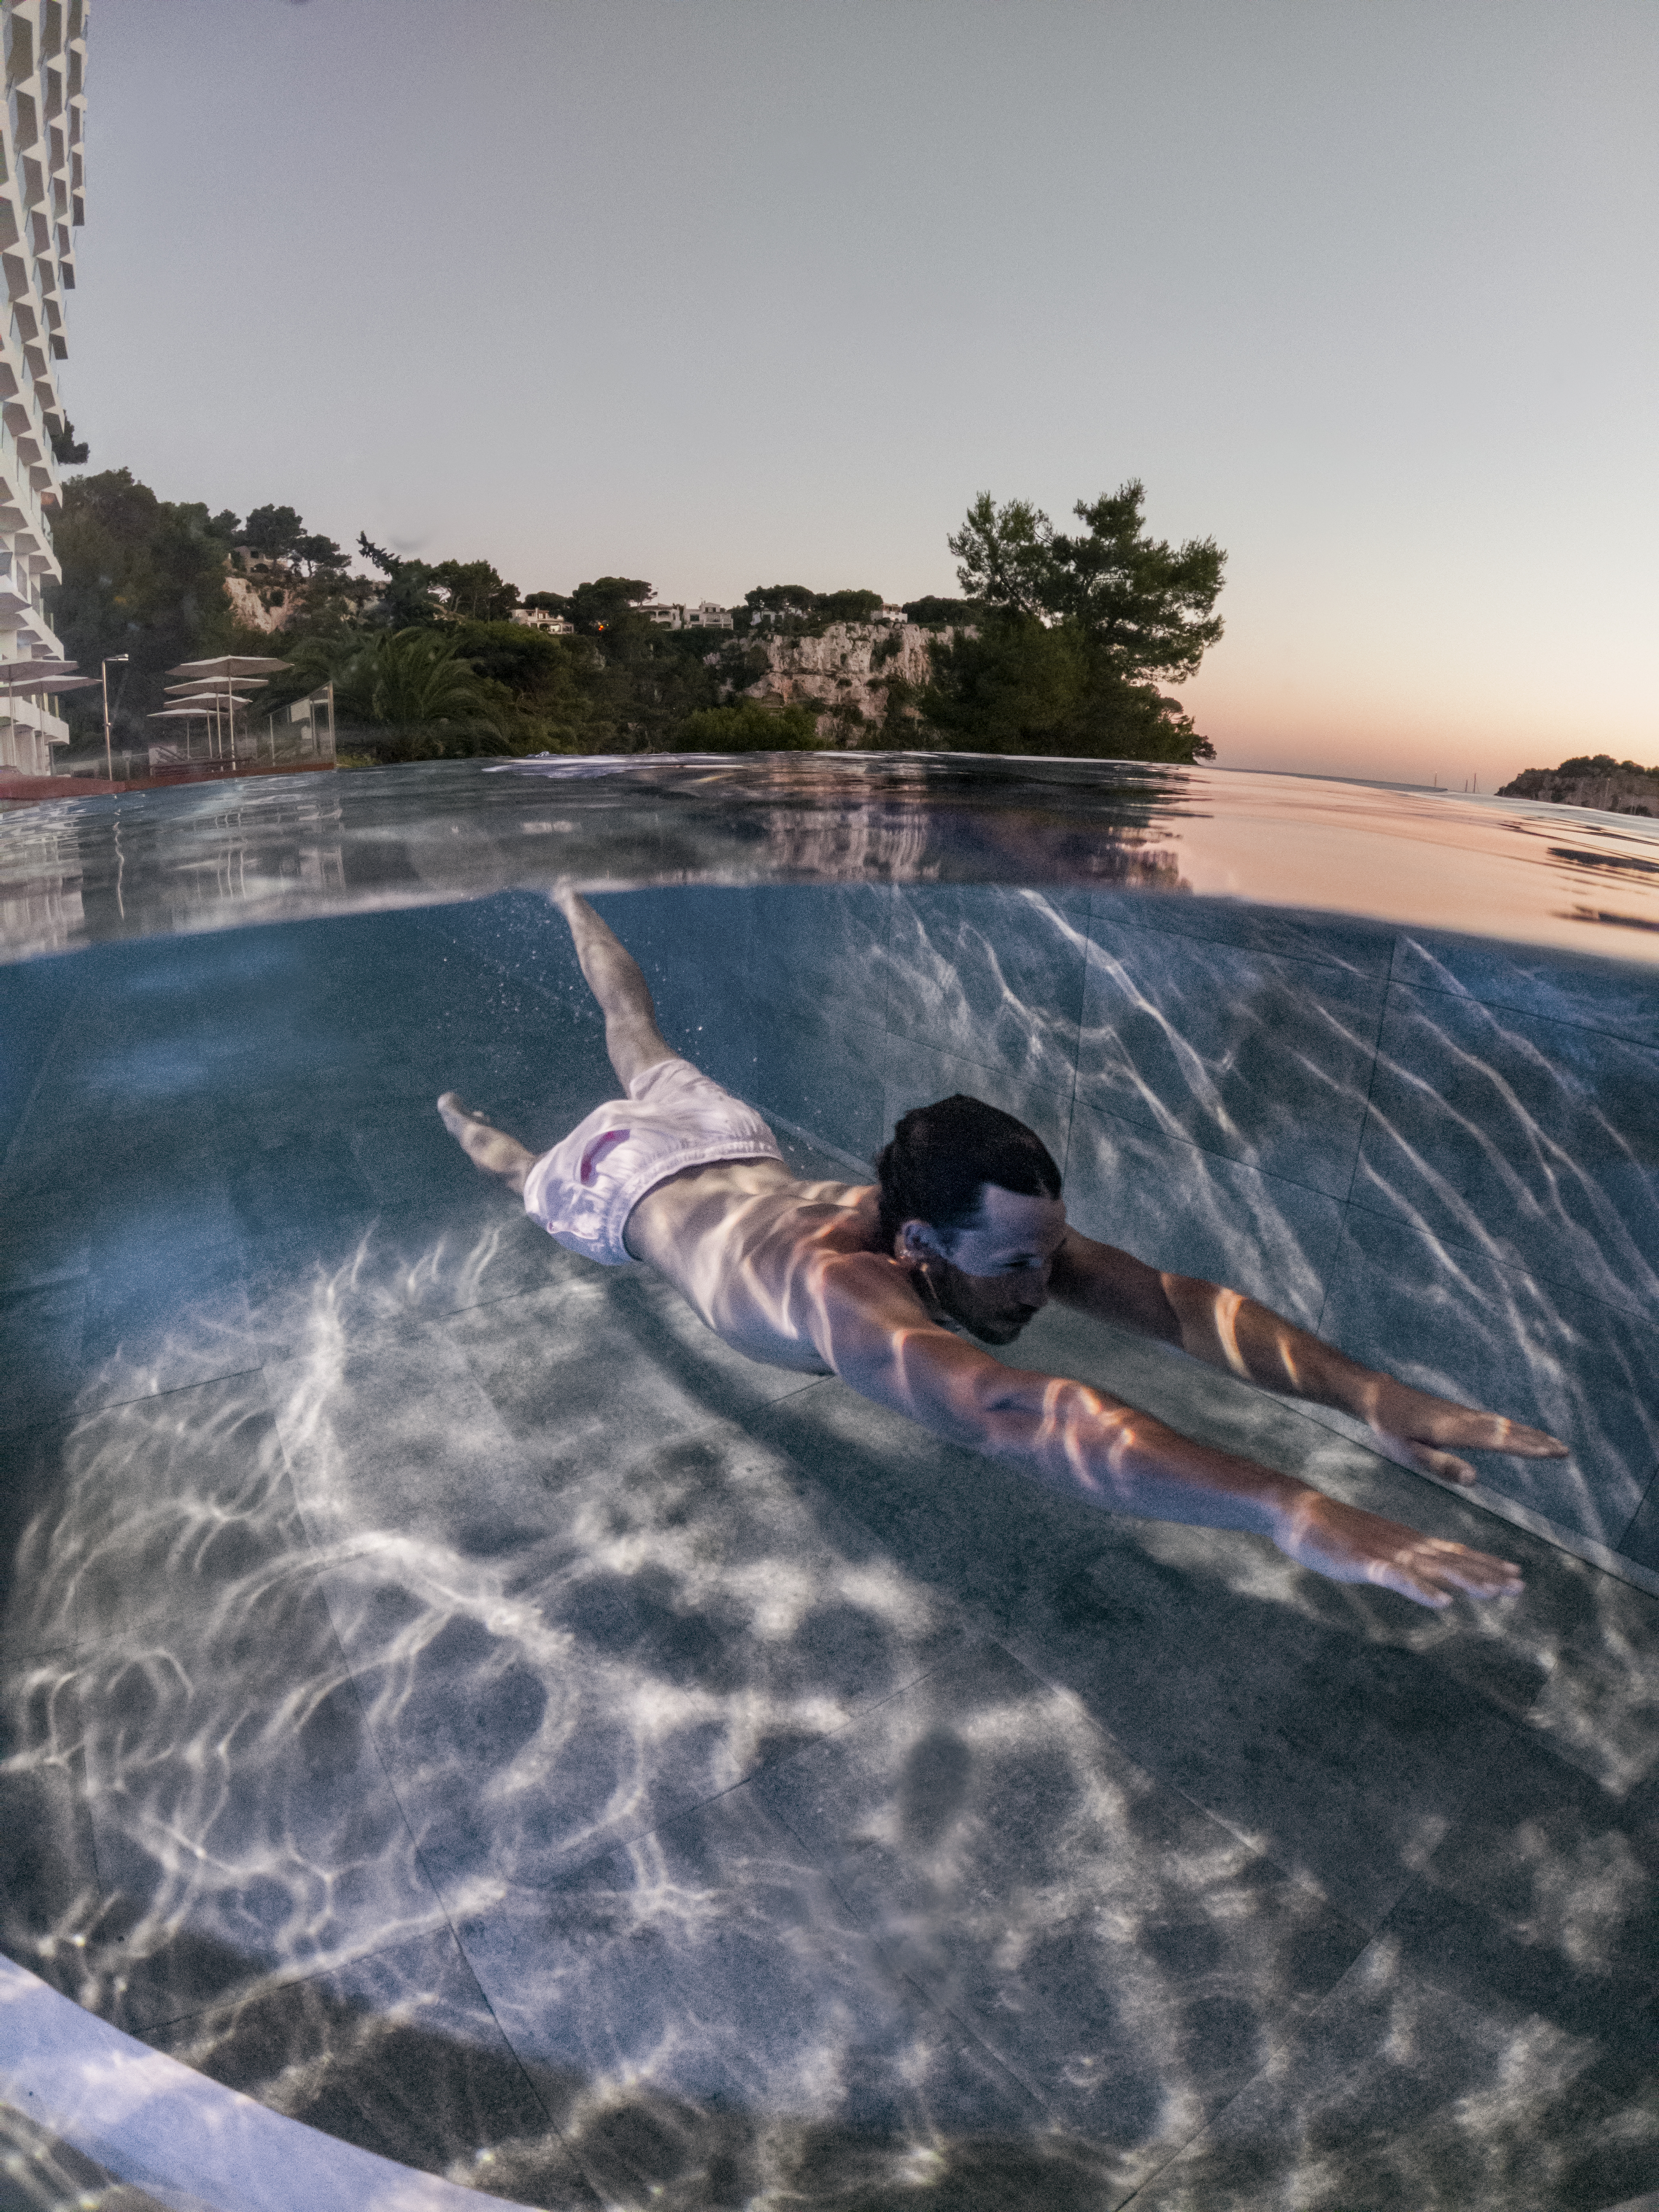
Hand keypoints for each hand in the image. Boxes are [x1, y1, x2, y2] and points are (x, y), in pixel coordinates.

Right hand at [1273, 1490, 1522, 1608]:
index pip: (1453, 1553)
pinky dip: (1421, 1589)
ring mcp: (1385, 1553)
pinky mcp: (1363, 1562)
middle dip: (1486, 1574)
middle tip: (1519, 1586)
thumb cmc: (1329, 1529)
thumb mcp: (1370, 1546)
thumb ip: (1397, 1560)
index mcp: (1405, 1541)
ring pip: (1433, 1569)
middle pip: (1452, 1561)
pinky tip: (1441, 1602)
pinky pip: (1397, 1578)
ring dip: (1465, 1580)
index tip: (1514, 1573)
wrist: (1296, 1509)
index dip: (1485, 1564)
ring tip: (1494, 1593)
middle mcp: (1403, 1545)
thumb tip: (1418, 1574)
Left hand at [1361, 1378, 1567, 1486]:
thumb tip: (1474, 1480)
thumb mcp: (1408, 1453)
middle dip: (1537, 1441)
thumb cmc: (1389, 1428)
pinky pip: (1491, 1420)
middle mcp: (1463, 1419)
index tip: (1552, 1452)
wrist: (1377, 1396)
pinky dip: (1511, 1427)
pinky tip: (1517, 1432)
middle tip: (1565, 1451)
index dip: (1526, 1448)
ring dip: (1528, 1433)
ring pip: (1501, 1424)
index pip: (1497, 1441)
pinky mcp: (1457, 1412)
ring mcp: (1461, 1413)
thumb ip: (1440, 1466)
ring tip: (1552, 1442)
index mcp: (1453, 1431)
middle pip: (1506, 1430)